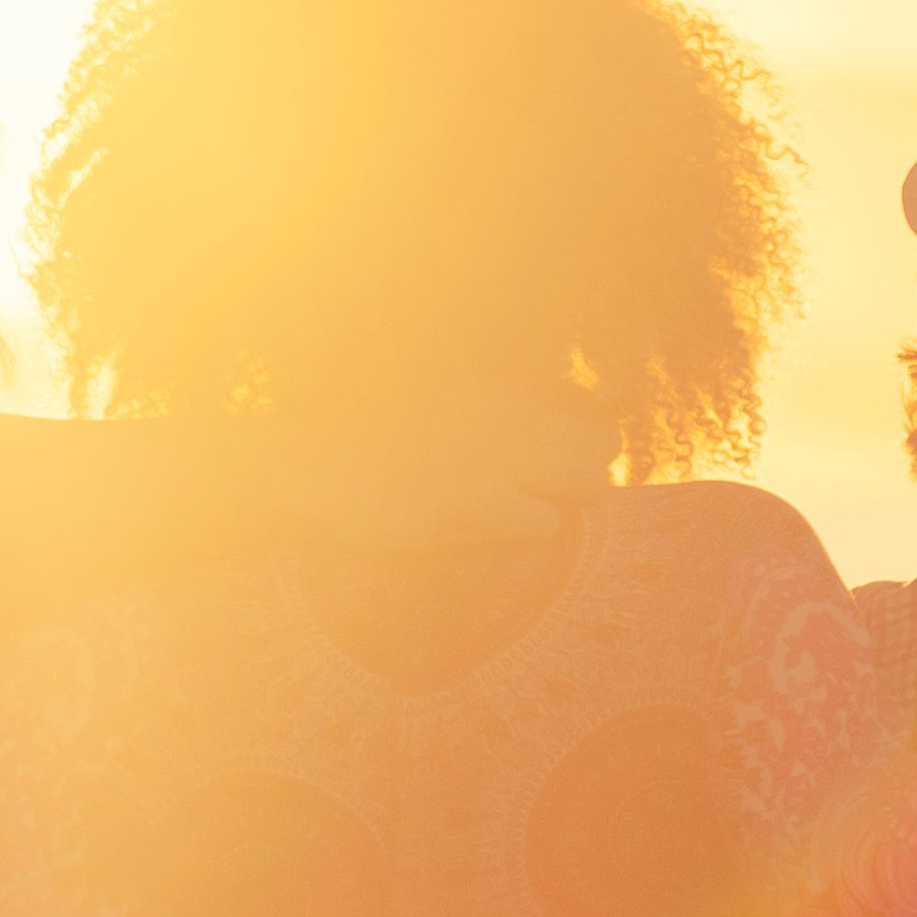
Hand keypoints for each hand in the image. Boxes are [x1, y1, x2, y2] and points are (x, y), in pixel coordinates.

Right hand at [257, 389, 608, 552]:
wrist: (313, 463)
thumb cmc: (368, 438)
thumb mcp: (436, 398)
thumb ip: (486, 402)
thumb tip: (531, 413)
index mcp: (499, 385)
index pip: (589, 402)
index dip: (587, 436)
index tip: (568, 457)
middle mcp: (509, 415)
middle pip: (603, 440)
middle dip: (591, 469)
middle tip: (560, 494)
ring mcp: (496, 459)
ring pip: (590, 478)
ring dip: (574, 501)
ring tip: (536, 511)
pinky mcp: (478, 505)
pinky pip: (549, 522)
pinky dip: (536, 531)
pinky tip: (504, 530)